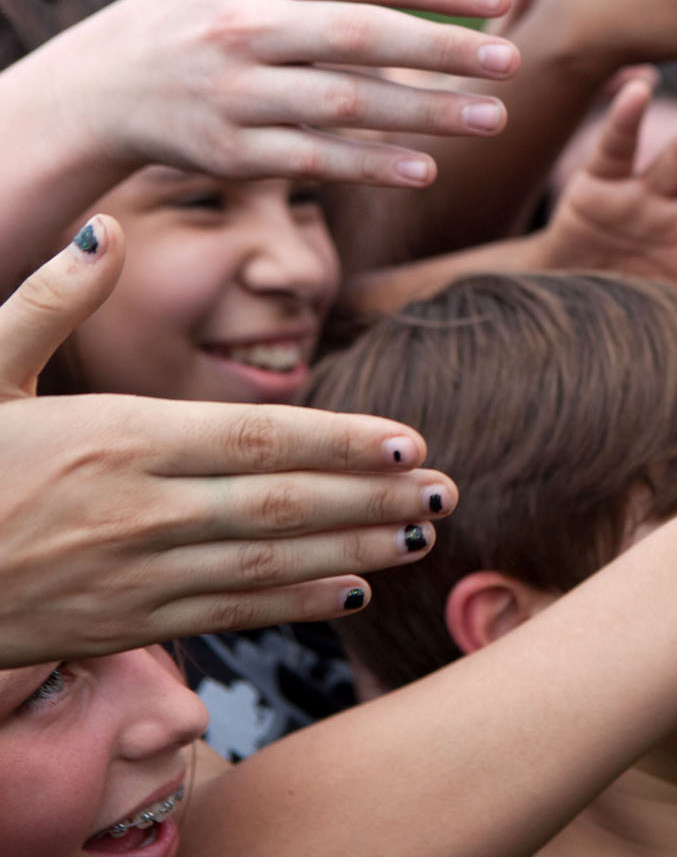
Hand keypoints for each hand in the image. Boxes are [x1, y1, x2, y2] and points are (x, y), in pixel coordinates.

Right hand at [0, 218, 456, 666]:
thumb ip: (47, 300)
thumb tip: (104, 232)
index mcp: (116, 439)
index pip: (256, 439)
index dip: (342, 442)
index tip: (409, 438)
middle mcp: (140, 512)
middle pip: (285, 504)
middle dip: (375, 498)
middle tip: (448, 489)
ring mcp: (137, 576)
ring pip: (272, 564)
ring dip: (356, 550)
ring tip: (422, 534)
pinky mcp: (125, 624)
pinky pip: (232, 613)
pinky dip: (298, 603)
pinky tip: (353, 590)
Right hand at [43, 0, 516, 188]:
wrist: (102, 85)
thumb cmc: (199, 16)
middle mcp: (245, 27)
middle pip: (362, 35)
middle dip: (444, 48)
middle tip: (512, 60)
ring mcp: (236, 92)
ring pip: (345, 101)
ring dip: (425, 113)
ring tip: (492, 119)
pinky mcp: (230, 151)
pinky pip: (313, 159)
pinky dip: (370, 163)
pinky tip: (426, 168)